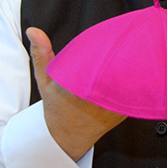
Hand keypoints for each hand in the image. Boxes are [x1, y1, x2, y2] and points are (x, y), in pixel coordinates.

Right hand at [26, 27, 125, 161]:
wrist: (67, 136)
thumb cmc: (56, 106)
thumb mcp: (45, 80)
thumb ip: (41, 55)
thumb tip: (33, 31)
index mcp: (76, 87)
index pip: (96, 66)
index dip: (105, 51)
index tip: (108, 40)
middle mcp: (95, 98)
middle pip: (115, 70)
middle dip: (119, 55)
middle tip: (121, 42)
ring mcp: (110, 107)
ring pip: (126, 81)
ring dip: (129, 67)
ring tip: (130, 52)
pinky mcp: (121, 113)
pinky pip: (131, 93)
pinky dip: (132, 82)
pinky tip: (133, 71)